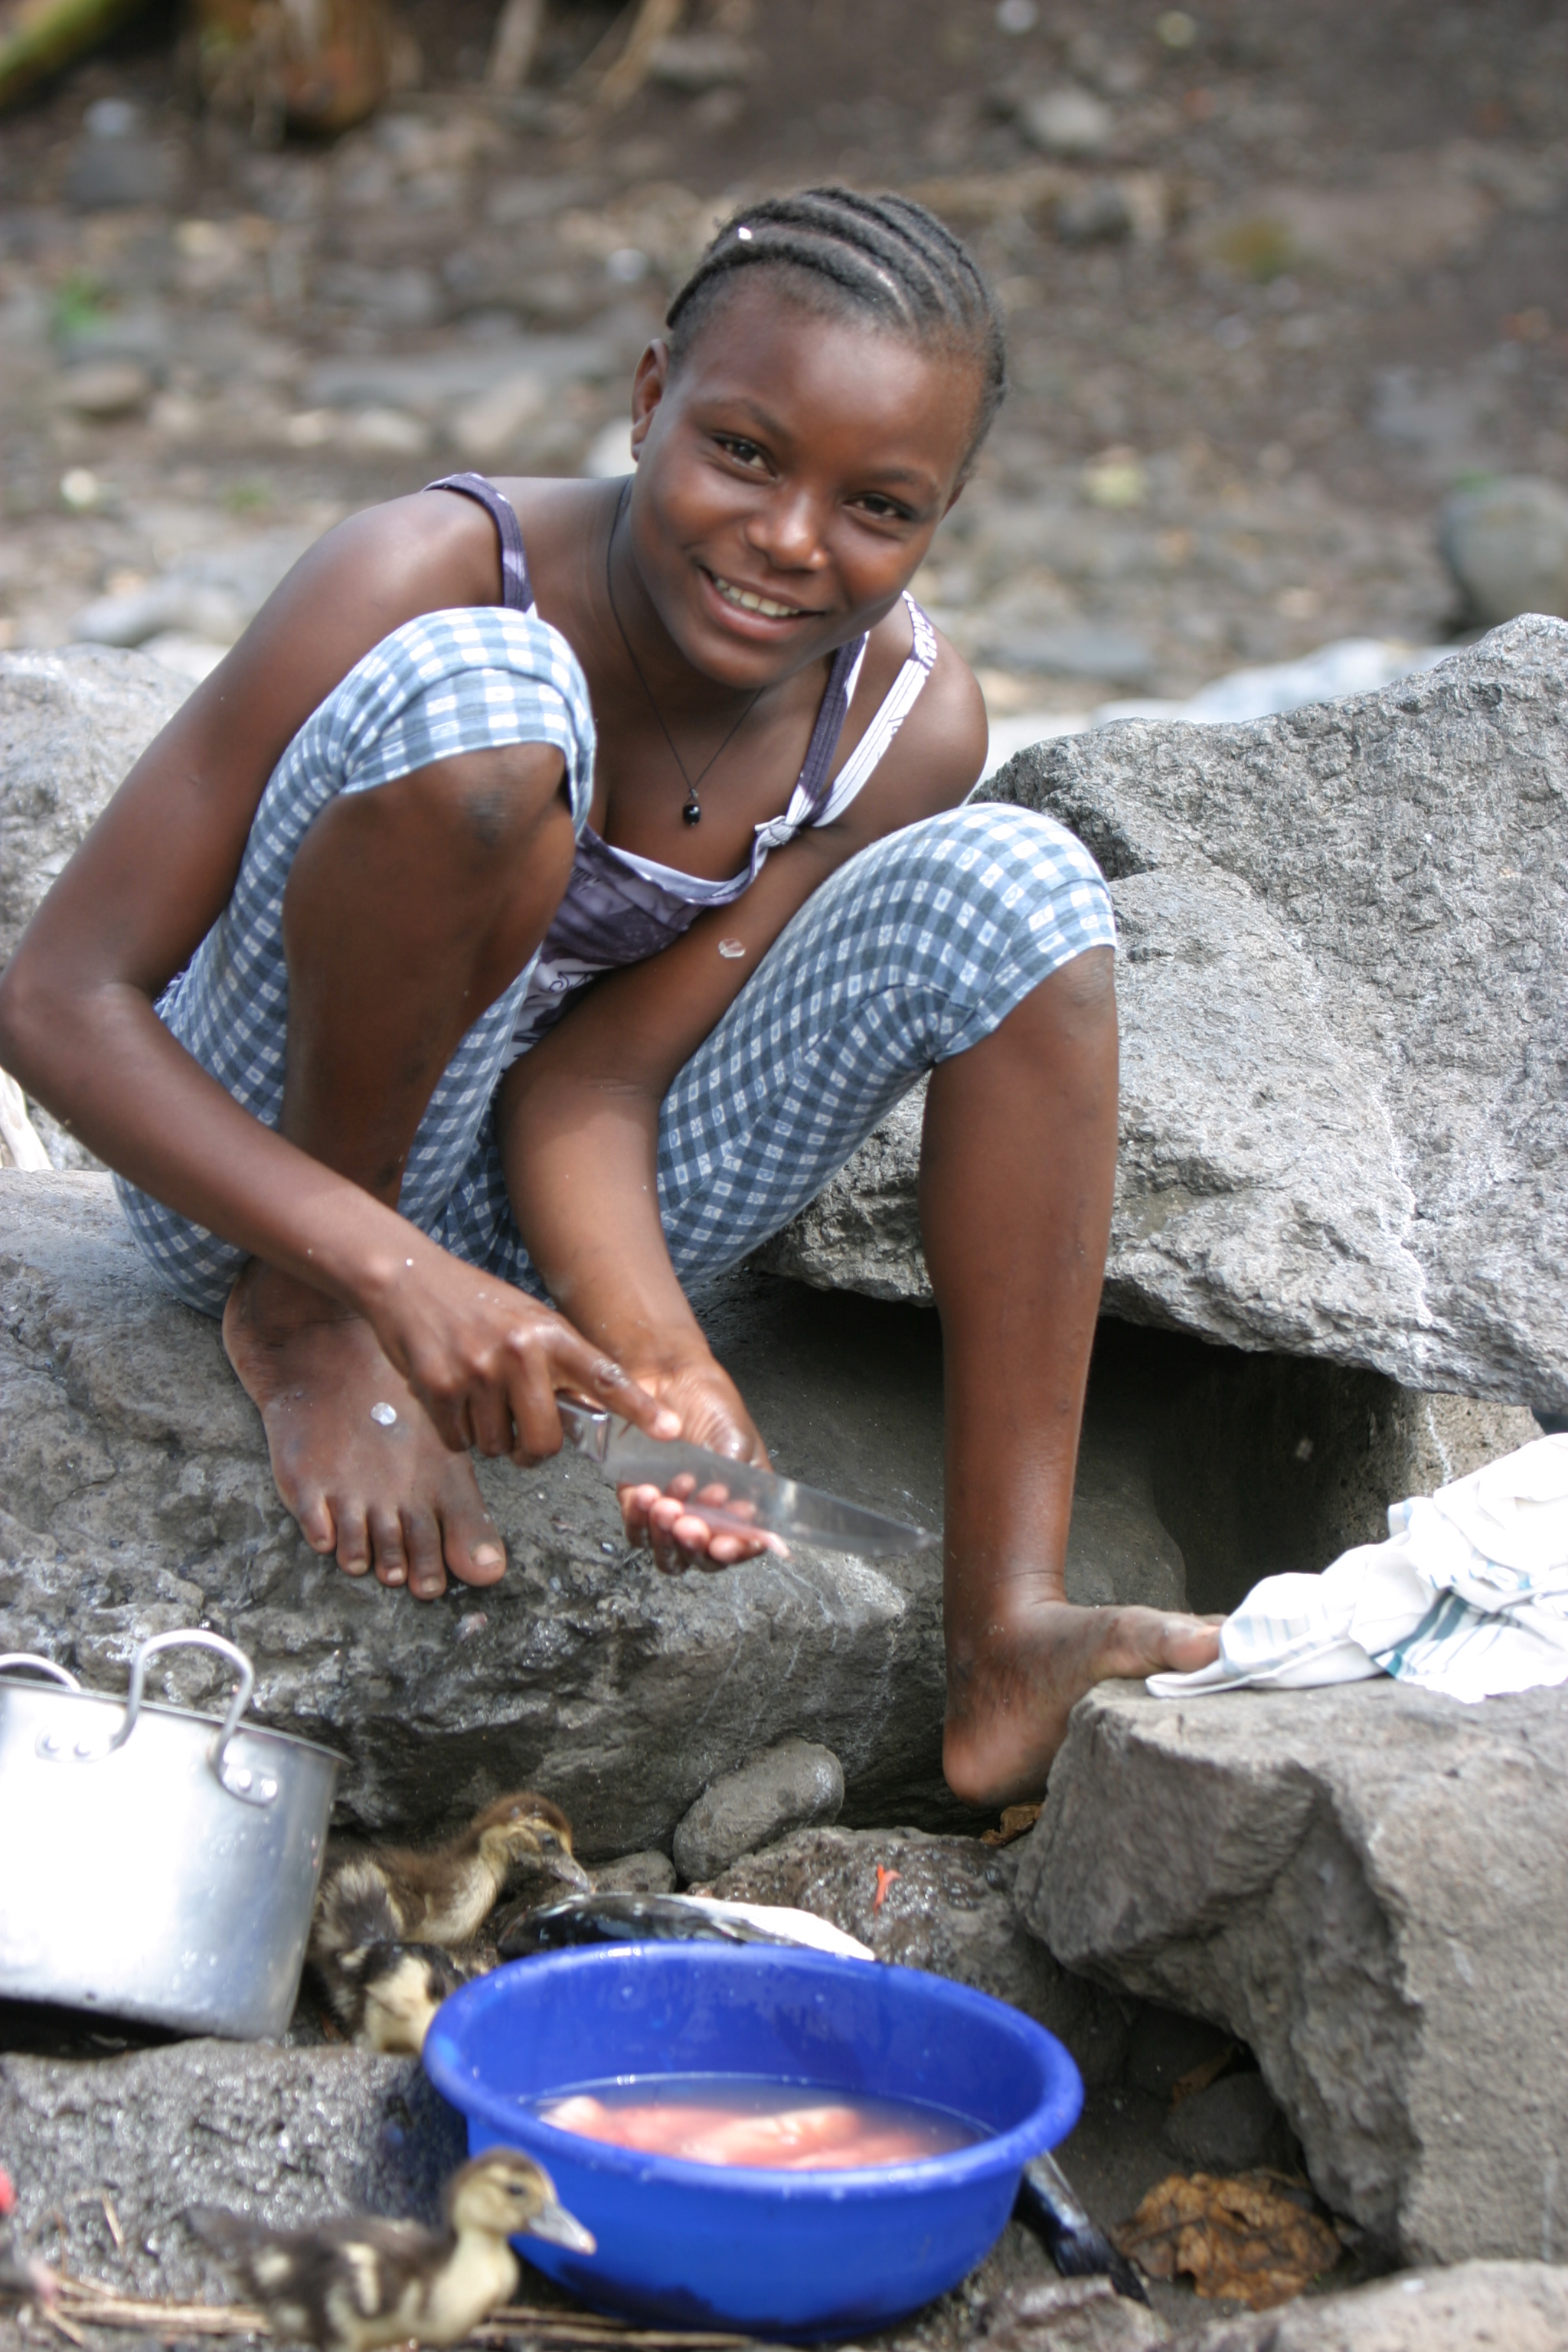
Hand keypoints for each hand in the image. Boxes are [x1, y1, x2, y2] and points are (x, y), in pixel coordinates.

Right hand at [364, 1234, 679, 1462]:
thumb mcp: (528, 1319)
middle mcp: (520, 1353)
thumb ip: (556, 1362)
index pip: (605, 1376)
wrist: (409, 1280)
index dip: (639, 1408)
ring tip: (478, 1397)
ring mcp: (477, 1372)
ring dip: (489, 1437)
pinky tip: (451, 1397)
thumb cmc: (473, 1304)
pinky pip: (460, 1443)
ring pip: (498, 1448)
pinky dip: (456, 1432)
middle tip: (523, 1436)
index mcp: (551, 1333)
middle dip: (533, 1451)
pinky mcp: (438, 1389)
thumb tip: (584, 1414)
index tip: (669, 1432)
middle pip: (544, 1442)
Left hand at [615, 1355, 778, 1573]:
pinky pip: (635, 1527)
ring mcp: (673, 1510)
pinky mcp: (639, 1500)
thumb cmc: (711, 1403)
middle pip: (700, 1558)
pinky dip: (638, 1517)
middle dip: (694, 1546)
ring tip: (665, 1504)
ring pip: (666, 1551)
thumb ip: (739, 1481)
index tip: (722, 1545)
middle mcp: (707, 1515)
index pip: (744, 1544)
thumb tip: (740, 1517)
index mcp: (742, 1504)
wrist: (667, 1376)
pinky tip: (644, 1494)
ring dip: (664, 1536)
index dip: (734, 1552)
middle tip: (689, 1523)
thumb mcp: (736, 1440)